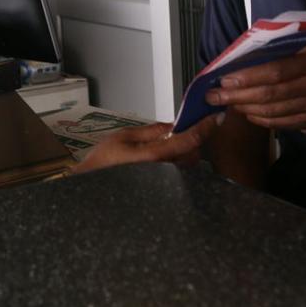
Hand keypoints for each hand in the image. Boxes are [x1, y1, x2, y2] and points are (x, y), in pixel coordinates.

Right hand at [73, 116, 219, 174]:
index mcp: (154, 156)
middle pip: (192, 153)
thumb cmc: (101, 162)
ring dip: (185, 150)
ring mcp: (162, 182)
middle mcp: (162, 172)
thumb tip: (171, 125)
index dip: (205, 127)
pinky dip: (177, 160)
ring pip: (186, 164)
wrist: (90, 187)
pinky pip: (176, 172)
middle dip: (193, 139)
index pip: (189, 140)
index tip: (215, 118)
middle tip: (187, 126)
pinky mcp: (160, 188)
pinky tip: (165, 154)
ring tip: (173, 140)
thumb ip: (151, 131)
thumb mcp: (123, 137)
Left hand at [203, 42, 305, 131]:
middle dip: (238, 96)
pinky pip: (282, 124)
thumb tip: (242, 56)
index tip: (224, 79)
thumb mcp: (305, 43)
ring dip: (245, 108)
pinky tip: (246, 113)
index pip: (276, 71)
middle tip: (214, 96)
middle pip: (270, 95)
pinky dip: (261, 120)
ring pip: (274, 112)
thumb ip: (279, 48)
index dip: (248, 77)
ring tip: (226, 103)